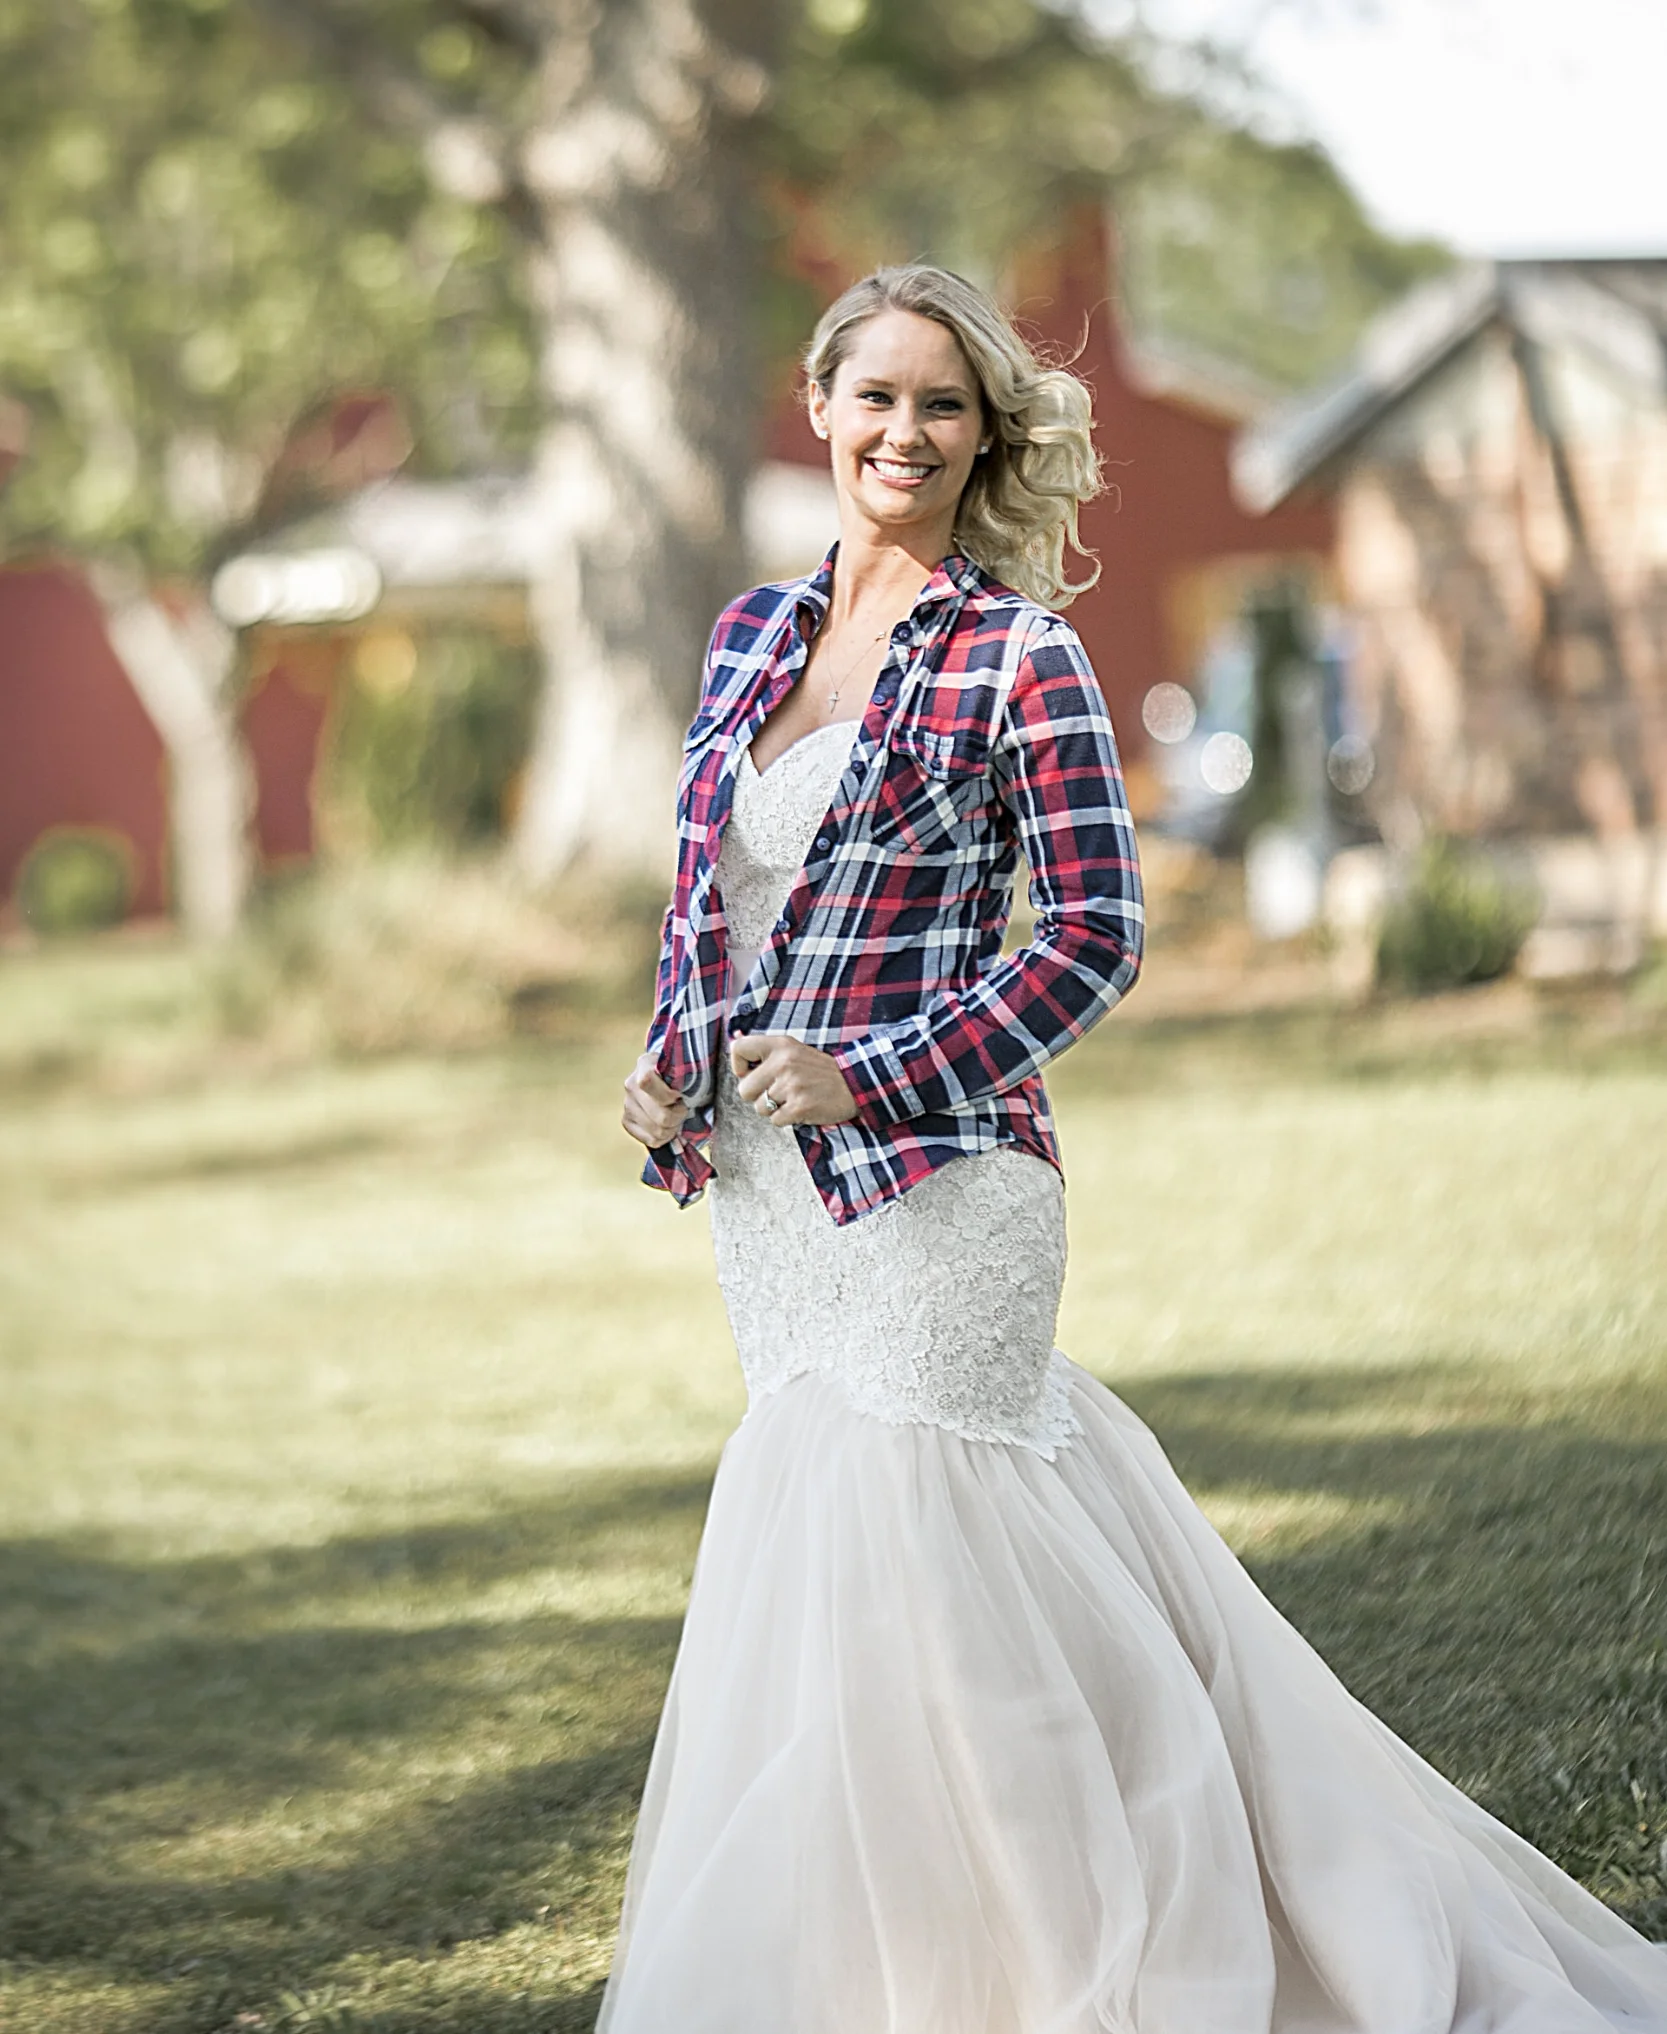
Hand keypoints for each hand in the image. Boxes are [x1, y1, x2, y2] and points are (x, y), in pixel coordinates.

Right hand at [622, 1051, 688, 1149]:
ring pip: (656, 1131)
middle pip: (659, 1116)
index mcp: (645, 1064)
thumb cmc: (681, 1075)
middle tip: (684, 1109)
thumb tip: (691, 1096)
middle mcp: (631, 1084)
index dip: (667, 1094)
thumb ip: (688, 1077)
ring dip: (673, 1128)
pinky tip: (668, 1126)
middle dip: (678, 1116)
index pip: (647, 1081)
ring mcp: (627, 1104)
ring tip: (676, 1117)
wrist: (666, 1079)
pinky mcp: (626, 1121)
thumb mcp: (686, 1069)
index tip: (680, 1095)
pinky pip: (651, 1140)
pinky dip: (664, 1137)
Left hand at [730, 1034, 857, 1126]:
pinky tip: (800, 1108)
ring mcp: (792, 1086)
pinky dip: (785, 1119)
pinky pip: (775, 1120)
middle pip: (744, 1089)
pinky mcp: (799, 1107)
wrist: (853, 1084)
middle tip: (777, 1091)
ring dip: (774, 1108)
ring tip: (793, 1098)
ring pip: (759, 1108)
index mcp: (780, 1045)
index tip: (750, 1073)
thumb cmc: (819, 1070)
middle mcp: (783, 1063)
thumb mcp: (793, 1050)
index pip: (738, 1049)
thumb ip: (766, 1051)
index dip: (738, 1067)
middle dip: (757, 1095)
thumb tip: (734, 1043)